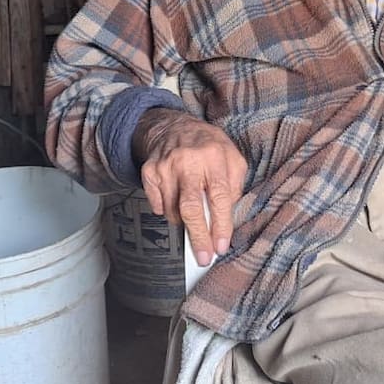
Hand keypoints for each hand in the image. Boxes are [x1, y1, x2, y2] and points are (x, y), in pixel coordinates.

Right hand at [134, 108, 247, 265]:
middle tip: (203, 258)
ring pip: (172, 210)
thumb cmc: (208, 146)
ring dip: (184, 221)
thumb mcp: (232, 157)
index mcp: (214, 156)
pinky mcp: (149, 172)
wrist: (172, 126)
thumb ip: (235, 185)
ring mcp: (165, 166)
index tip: (221, 246)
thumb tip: (228, 216)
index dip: (221, 224)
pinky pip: (157, 205)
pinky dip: (167, 211)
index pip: (220, 196)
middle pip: (191, 207)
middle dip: (198, 237)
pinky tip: (175, 199)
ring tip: (192, 213)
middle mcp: (188, 161)